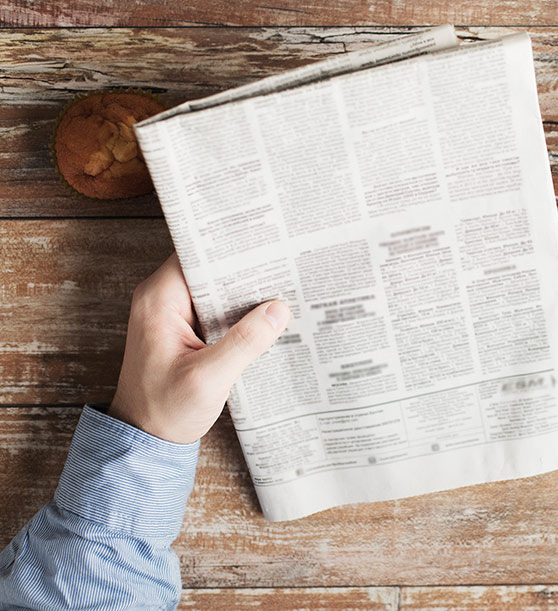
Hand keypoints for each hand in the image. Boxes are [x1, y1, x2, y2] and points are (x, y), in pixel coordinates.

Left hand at [109, 253, 290, 442]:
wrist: (144, 439)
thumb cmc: (165, 410)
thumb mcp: (209, 378)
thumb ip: (244, 342)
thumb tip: (279, 310)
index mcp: (159, 300)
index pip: (198, 255)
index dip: (232, 249)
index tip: (266, 247)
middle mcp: (162, 299)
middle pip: (210, 268)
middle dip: (246, 271)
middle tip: (284, 270)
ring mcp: (172, 313)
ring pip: (215, 288)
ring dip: (244, 293)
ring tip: (281, 291)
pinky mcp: (184, 329)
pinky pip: (215, 308)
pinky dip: (238, 311)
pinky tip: (264, 317)